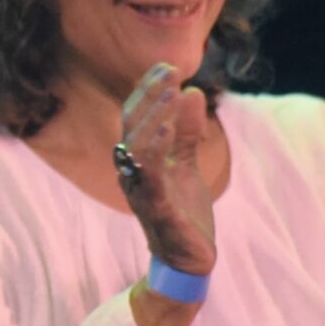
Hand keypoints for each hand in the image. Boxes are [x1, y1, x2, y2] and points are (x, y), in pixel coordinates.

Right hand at [115, 63, 216, 276]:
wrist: (187, 260)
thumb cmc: (184, 212)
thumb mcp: (188, 165)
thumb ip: (188, 132)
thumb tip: (192, 92)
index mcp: (139, 160)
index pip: (137, 117)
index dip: (149, 90)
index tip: (167, 65)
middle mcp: (132, 171)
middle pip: (133, 125)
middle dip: (150, 95)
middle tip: (169, 69)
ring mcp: (140, 189)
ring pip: (137, 145)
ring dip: (155, 116)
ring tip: (172, 92)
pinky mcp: (156, 208)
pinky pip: (149, 175)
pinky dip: (156, 149)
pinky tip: (169, 129)